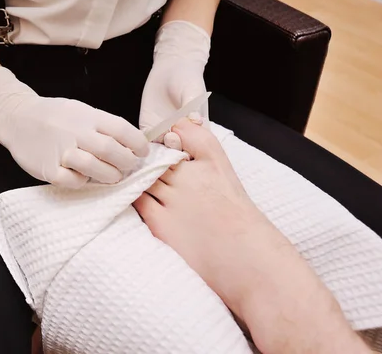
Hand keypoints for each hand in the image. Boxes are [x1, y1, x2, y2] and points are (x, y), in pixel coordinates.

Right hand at [0, 67, 148, 188]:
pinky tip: (83, 177)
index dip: (138, 144)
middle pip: (112, 151)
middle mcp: (76, 132)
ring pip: (95, 168)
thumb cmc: (53, 117)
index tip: (143, 152)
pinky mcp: (48, 169)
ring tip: (112, 176)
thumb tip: (130, 143)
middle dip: (127, 162)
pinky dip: (82, 182)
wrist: (16, 118)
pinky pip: (73, 181)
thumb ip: (102, 125)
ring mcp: (61, 151)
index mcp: (87, 116)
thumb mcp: (80, 111)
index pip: (122, 130)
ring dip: (110, 176)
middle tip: (129, 167)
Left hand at [134, 118, 369, 353]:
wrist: (248, 259)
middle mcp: (190, 176)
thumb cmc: (239, 218)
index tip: (162, 140)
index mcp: (210, 160)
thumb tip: (183, 122)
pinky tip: (135, 195)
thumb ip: (202, 144)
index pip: (179, 133)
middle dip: (148, 156)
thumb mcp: (225, 172)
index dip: (166, 135)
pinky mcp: (160, 223)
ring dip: (138, 174)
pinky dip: (133, 193)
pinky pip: (137, 199)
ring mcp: (174, 199)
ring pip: (144, 175)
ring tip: (138, 180)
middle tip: (143, 161)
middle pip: (157, 155)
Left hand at [139, 21, 210, 149]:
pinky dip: (142, 143)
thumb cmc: (188, 79)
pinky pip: (145, 140)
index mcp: (197, 132)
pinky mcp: (149, 128)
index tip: (182, 138)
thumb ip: (193, 107)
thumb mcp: (193, 91)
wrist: (171, 69)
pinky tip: (141, 138)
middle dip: (172, 148)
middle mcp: (181, 136)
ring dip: (157, 148)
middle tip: (169, 136)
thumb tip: (196, 120)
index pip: (194, 147)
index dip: (188, 147)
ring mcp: (164, 134)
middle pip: (177, 152)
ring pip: (160, 150)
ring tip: (157, 136)